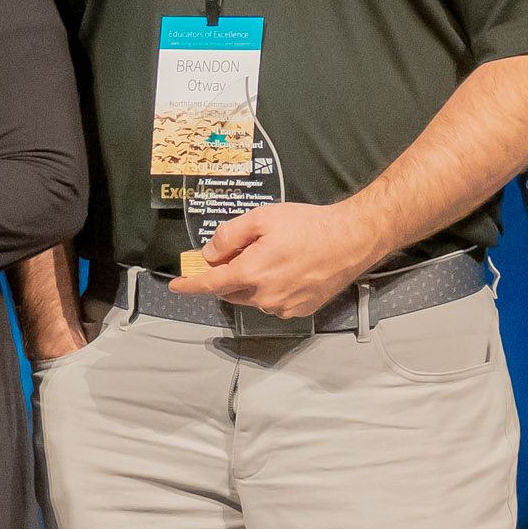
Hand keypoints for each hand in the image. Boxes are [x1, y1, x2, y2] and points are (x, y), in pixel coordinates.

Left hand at [195, 199, 384, 319]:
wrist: (351, 239)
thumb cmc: (309, 225)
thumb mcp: (262, 218)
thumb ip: (229, 237)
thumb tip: (209, 254)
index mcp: (251, 273)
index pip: (210, 285)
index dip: (190, 286)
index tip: (176, 286)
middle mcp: (264, 296)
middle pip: (231, 291)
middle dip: (227, 276)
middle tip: (238, 253)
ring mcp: (283, 306)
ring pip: (253, 297)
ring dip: (252, 282)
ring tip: (274, 256)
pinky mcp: (300, 310)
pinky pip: (274, 302)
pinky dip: (272, 288)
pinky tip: (288, 269)